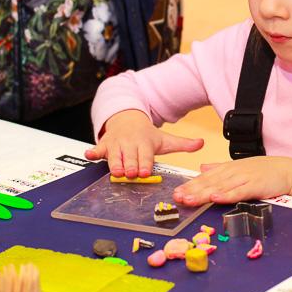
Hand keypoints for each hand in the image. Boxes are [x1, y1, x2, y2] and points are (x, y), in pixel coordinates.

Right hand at [84, 110, 203, 177]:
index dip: (145, 164)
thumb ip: (183, 144)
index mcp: (145, 143)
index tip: (144, 171)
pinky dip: (93, 152)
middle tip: (131, 174)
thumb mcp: (165, 139)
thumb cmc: (146, 135)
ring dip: (114, 163)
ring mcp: (116, 145)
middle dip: (130, 166)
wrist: (127, 118)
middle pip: (130, 158)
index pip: (146, 156)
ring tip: (116, 171)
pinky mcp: (104, 145)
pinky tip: (89, 155)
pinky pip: (97, 149)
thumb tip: (202, 143)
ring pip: (114, 156)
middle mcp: (130, 144)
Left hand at [172, 156, 291, 205]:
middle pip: (209, 182)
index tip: (176, 193)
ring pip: (220, 187)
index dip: (190, 185)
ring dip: (204, 194)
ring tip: (190, 200)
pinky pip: (239, 192)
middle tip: (177, 198)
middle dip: (192, 191)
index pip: (205, 178)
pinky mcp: (255, 186)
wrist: (287, 170)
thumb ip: (220, 169)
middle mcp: (233, 173)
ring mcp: (244, 178)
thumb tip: (202, 168)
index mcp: (228, 169)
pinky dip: (227, 195)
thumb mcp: (239, 168)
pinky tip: (216, 198)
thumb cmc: (263, 172)